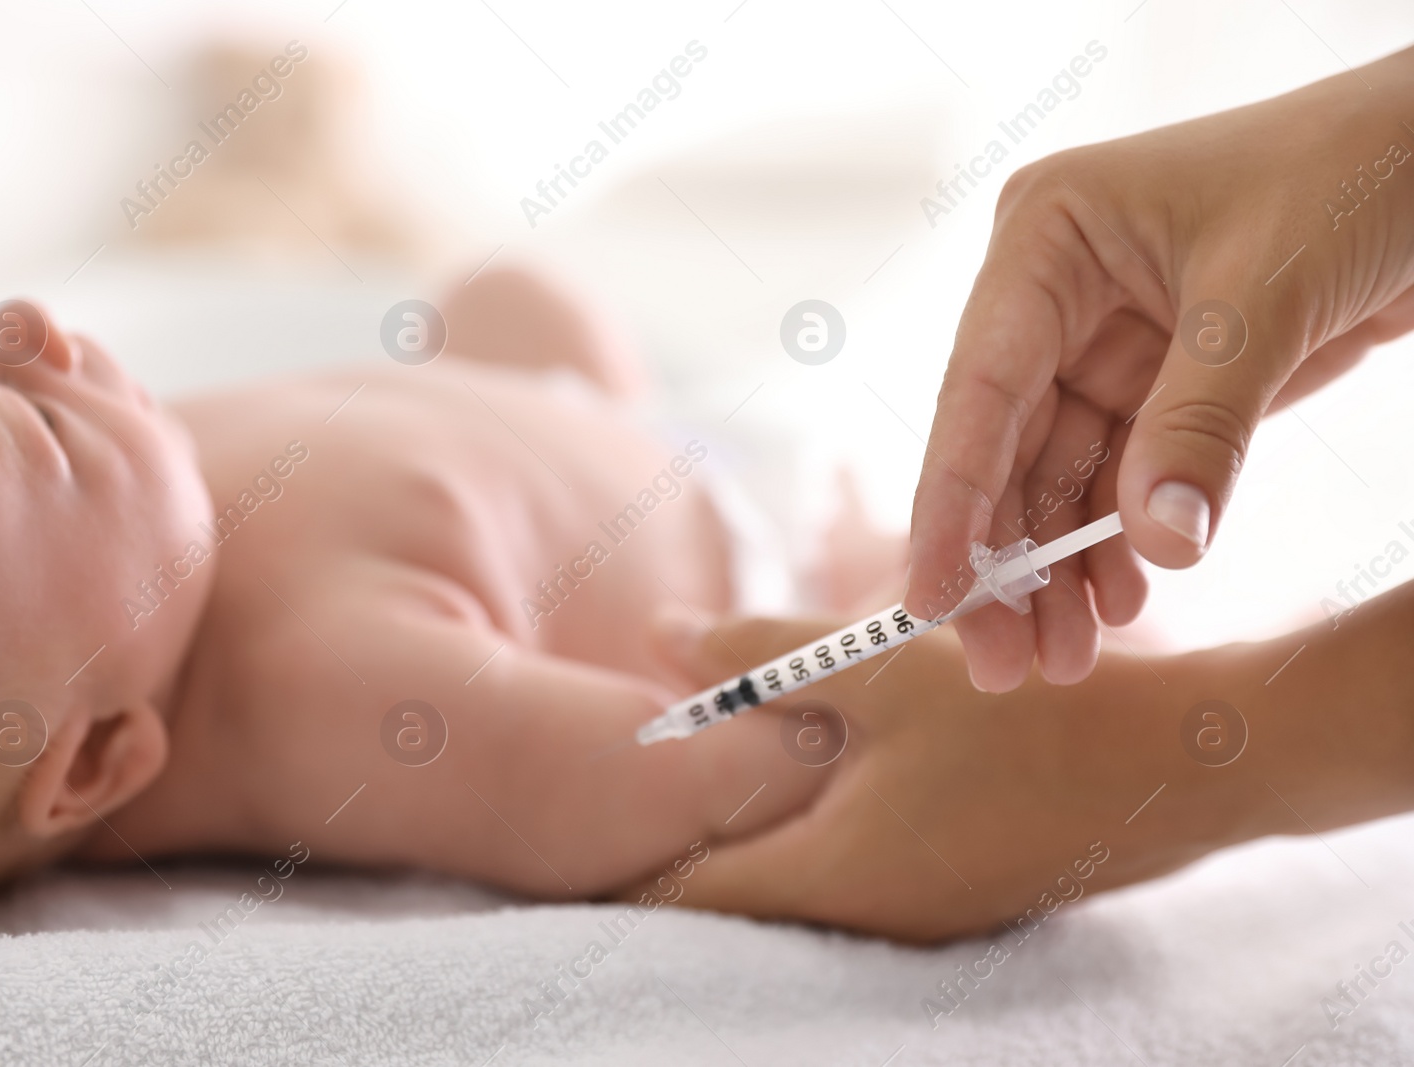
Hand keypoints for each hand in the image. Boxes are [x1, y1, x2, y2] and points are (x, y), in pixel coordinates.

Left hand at [646, 615, 1271, 942]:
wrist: (1181, 766)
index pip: (684, 900)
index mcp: (834, 880)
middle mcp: (868, 923)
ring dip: (747, 840)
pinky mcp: (952, 899)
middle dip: (677, 848)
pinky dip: (811, 837)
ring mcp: (917, 921)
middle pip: (732, 903)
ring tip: (698, 780)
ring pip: (793, 892)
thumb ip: (759, 658)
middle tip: (625, 789)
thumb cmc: (1026, 715)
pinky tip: (807, 782)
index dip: (621, 862)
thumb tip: (658, 633)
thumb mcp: (881, 672)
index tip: (578, 821)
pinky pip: (851, 881)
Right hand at [907, 45, 1413, 690]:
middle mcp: (1055, 295)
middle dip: (1006, 558)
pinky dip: (1120, 544)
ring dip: (1061, 569)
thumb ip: (1201, 423)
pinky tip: (1124, 600)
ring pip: (1057, 478)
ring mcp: (1102, 343)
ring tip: (1066, 660)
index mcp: (1045, 239)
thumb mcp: (1267, 296)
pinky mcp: (1157, 383)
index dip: (951, 502)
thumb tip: (1156, 547)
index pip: (980, 389)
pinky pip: (1121, 480)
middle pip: (1004, 449)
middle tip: (1006, 664)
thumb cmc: (1350, 174)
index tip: (933, 598)